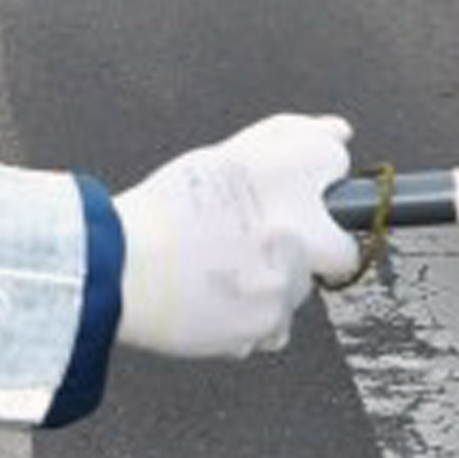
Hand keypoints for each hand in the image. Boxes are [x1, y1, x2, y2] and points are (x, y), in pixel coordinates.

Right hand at [112, 114, 359, 358]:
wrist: (117, 269)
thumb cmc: (161, 213)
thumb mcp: (221, 161)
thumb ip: (287, 139)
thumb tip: (341, 131)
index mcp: (278, 169)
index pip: (333, 160)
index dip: (315, 178)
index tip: (298, 191)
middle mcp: (292, 221)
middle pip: (340, 248)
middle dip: (317, 251)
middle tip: (271, 248)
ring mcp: (284, 277)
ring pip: (300, 289)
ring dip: (272, 285)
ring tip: (222, 275)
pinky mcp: (269, 321)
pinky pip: (276, 327)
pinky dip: (251, 321)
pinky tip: (217, 303)